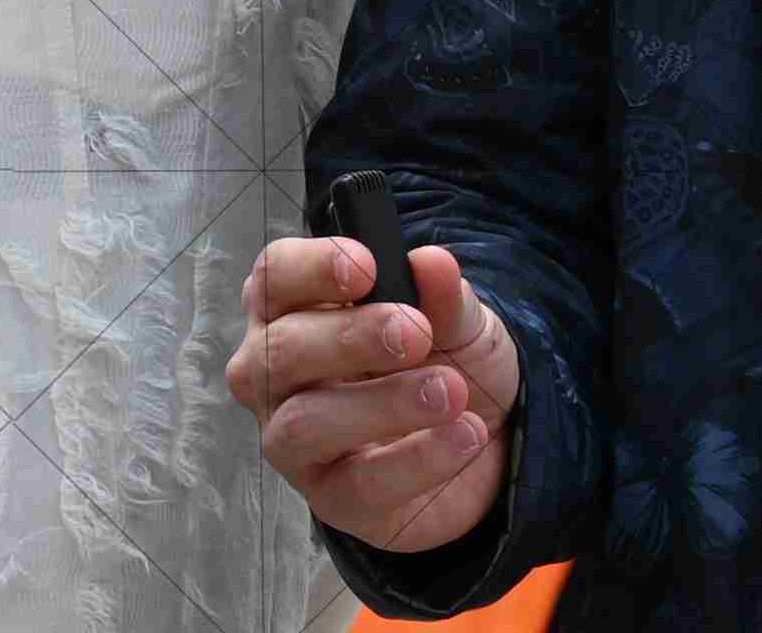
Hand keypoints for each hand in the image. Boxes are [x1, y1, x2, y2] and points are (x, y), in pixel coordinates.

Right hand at [226, 232, 519, 557]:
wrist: (488, 448)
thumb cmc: (447, 365)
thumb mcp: (461, 323)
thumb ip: (445, 297)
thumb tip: (432, 263)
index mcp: (295, 311)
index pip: (274, 278)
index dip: (311, 268)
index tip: (367, 267)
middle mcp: (276, 375)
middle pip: (280, 350)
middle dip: (348, 337)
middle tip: (416, 333)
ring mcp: (294, 441)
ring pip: (304, 422)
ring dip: (380, 403)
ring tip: (448, 391)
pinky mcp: (330, 498)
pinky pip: (358, 483)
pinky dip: (417, 458)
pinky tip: (465, 434)